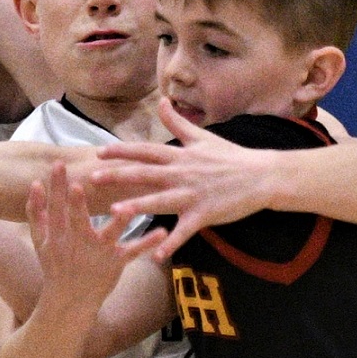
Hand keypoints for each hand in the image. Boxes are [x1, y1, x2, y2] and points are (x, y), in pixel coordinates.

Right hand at [29, 162, 161, 311]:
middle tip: (79, 184)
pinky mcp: (116, 262)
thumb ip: (36, 212)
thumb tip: (35, 184)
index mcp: (58, 235)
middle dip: (78, 203)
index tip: (59, 166)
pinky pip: (133, 251)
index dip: (56, 188)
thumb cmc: (55, 264)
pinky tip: (162, 232)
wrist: (69, 300)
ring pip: (110, 234)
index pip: (55, 207)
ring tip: (129, 209)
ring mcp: (98, 252)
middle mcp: (78, 242)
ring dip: (119, 222)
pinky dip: (148, 243)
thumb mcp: (39, 240)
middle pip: (77, 219)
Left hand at [92, 99, 271, 258]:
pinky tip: (156, 256)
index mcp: (179, 156)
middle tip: (93, 178)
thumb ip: (177, 122)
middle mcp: (182, 173)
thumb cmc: (230, 156)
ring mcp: (192, 194)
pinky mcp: (205, 214)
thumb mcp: (201, 137)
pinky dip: (171, 244)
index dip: (122, 151)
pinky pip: (185, 232)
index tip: (99, 152)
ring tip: (116, 212)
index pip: (145, 151)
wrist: (262, 175)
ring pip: (161, 201)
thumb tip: (162, 101)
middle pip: (145, 173)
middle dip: (118, 175)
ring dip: (138, 206)